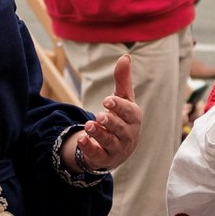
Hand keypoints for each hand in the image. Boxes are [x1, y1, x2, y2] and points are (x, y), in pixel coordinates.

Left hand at [67, 58, 144, 172]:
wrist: (117, 147)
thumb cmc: (121, 118)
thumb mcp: (122, 99)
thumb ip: (122, 79)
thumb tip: (125, 57)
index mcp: (133, 118)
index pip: (129, 112)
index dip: (119, 107)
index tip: (107, 101)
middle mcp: (128, 134)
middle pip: (120, 128)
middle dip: (110, 122)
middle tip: (100, 115)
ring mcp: (117, 148)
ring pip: (109, 142)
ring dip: (99, 134)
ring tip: (88, 125)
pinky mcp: (104, 158)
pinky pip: (98, 154)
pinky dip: (90, 148)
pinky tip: (81, 140)